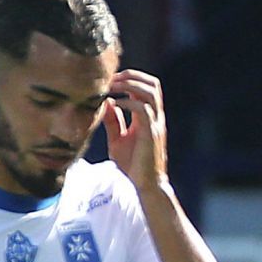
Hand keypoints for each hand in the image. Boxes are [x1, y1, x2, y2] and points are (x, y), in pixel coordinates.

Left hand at [102, 69, 169, 189]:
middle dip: (131, 76)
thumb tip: (106, 102)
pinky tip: (114, 105)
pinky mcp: (151, 134)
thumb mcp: (119, 139)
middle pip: (152, 84)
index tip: (109, 81)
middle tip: (111, 79)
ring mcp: (155, 125)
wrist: (145, 186)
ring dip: (130, 85)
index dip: (130, 78)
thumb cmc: (133, 166)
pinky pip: (143, 109)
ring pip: (150, 92)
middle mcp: (155, 118)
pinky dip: (128, 102)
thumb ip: (114, 121)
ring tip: (112, 87)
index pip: (146, 87)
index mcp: (149, 117)